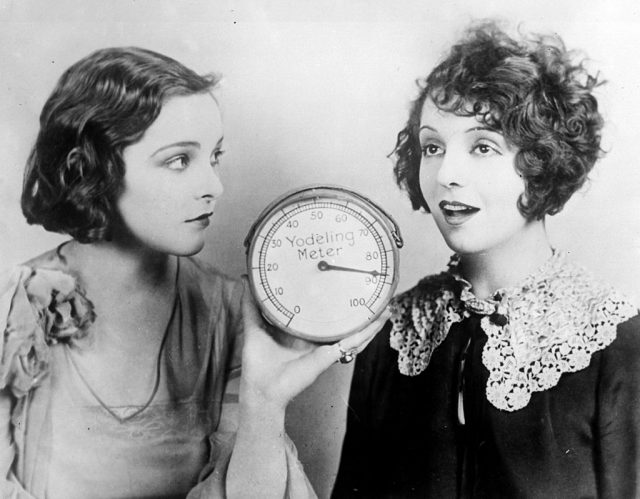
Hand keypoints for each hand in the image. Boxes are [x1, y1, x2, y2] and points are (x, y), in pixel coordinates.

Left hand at [240, 276, 388, 409]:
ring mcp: (326, 348)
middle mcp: (317, 339)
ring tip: (385, 307)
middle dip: (360, 311)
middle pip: (344, 322)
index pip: (323, 313)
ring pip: (354, 332)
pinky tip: (377, 321)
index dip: (335, 300)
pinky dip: (366, 332)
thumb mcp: (254, 326)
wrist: (261, 388)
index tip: (343, 283)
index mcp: (303, 331)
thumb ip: (252, 305)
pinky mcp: (329, 355)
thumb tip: (247, 279)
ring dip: (370, 321)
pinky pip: (351, 342)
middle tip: (374, 294)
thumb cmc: (258, 363)